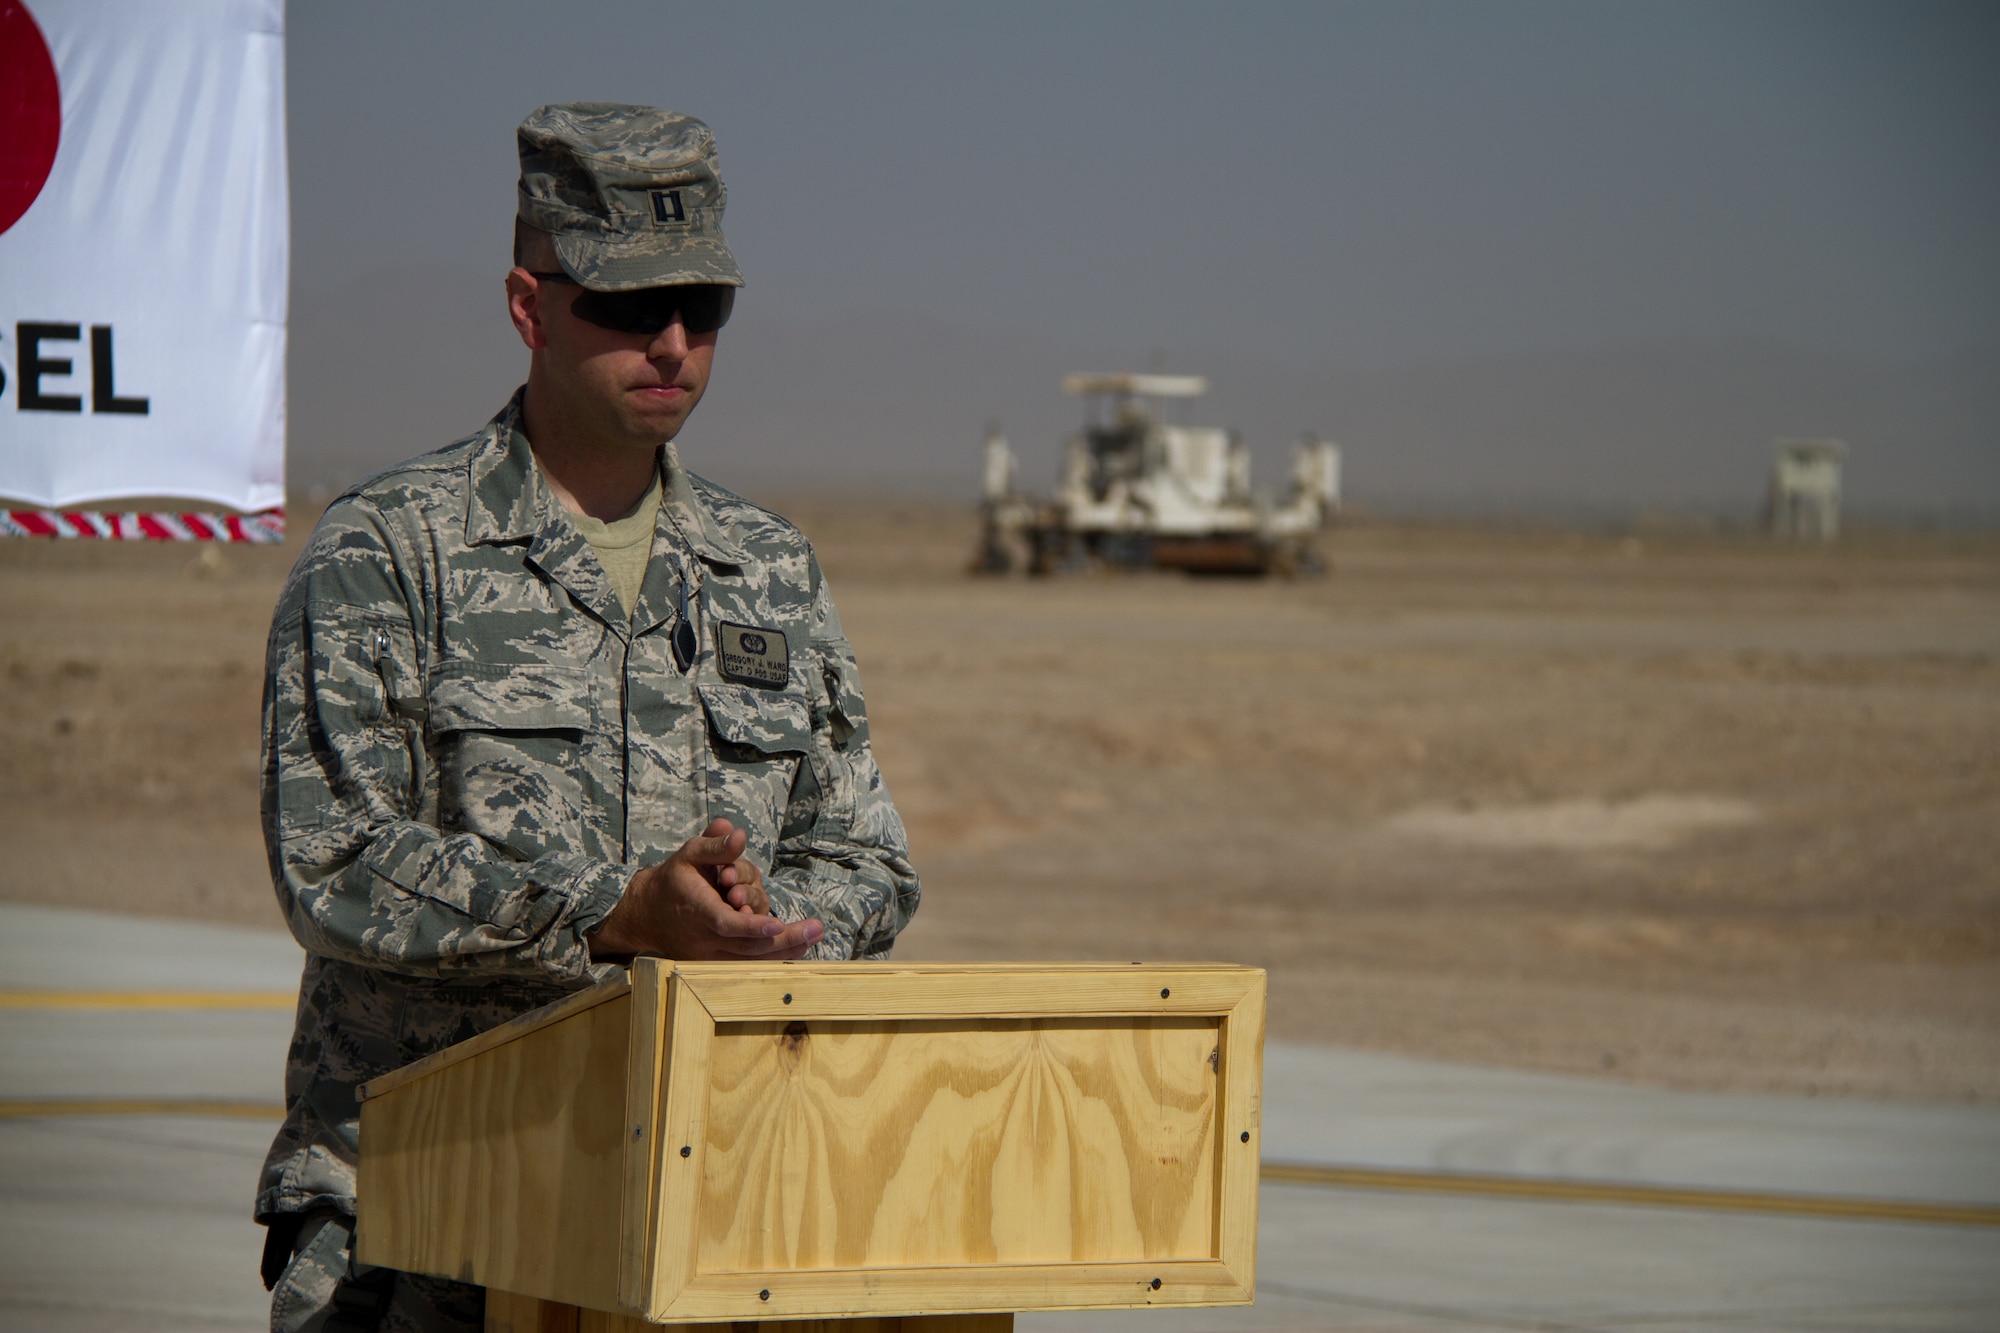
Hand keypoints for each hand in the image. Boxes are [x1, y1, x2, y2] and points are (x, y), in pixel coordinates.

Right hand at [586, 818, 823, 961]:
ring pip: (750, 961)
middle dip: (784, 940)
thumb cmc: (674, 879)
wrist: (647, 913)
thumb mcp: (689, 854)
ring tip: (814, 939)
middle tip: (816, 929)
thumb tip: (738, 834)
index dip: (751, 926)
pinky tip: (797, 950)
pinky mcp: (713, 965)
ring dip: (785, 952)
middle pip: (746, 947)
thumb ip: (715, 846)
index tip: (777, 923)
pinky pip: (746, 966)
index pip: (726, 923)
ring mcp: (708, 956)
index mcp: (697, 909)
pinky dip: (772, 960)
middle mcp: (703, 938)